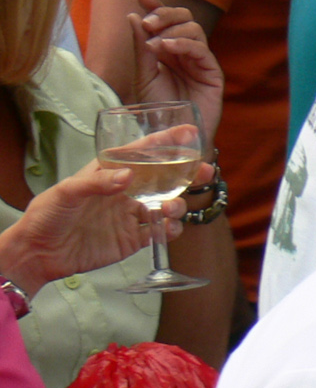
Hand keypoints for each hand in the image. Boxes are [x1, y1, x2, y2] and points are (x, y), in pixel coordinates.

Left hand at [0, 158, 198, 297]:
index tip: (188, 133)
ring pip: (166, 205)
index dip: (165, 142)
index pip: (141, 152)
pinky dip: (170, 229)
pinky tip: (169, 228)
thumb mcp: (66, 192)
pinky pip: (160, 232)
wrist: (39, 254)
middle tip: (204, 171)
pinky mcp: (132, 240)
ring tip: (172, 208)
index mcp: (109, 173)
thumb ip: (97, 183)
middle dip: (186, 173)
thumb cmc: (46, 215)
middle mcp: (124, 192)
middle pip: (163, 178)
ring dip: (177, 204)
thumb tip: (129, 177)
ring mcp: (129, 216)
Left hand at [129, 0, 223, 147]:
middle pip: (184, 17)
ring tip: (156, 44)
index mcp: (168, 50)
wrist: (172, 136)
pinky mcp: (212, 72)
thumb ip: (140, 48)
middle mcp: (185, 52)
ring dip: (172, 30)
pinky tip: (167, 48)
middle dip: (165, 14)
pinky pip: (201, 49)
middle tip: (148, 23)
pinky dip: (183, 44)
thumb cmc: (158, 110)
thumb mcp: (142, 76)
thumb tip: (134, 16)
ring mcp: (200, 61)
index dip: (156, 5)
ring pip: (194, 29)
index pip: (166, 21)